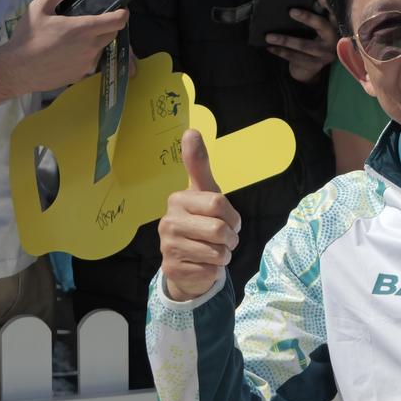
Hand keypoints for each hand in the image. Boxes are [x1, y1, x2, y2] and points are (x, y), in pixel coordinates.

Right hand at [0, 0, 127, 94]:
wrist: (16, 70)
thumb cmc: (27, 37)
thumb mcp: (39, 7)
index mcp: (83, 29)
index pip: (117, 21)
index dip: (122, 14)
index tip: (120, 9)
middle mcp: (90, 47)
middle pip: (111, 34)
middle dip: (108, 26)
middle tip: (93, 20)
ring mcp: (87, 64)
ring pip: (100, 48)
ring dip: (95, 41)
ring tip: (75, 37)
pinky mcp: (80, 75)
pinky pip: (90, 62)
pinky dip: (85, 55)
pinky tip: (67, 52)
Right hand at [159, 130, 241, 301]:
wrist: (189, 262)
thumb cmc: (201, 222)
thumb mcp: (205, 192)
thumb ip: (199, 164)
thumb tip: (191, 130)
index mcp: (178, 200)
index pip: (219, 203)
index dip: (233, 216)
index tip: (229, 221)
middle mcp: (168, 222)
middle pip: (219, 230)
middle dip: (231, 238)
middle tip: (223, 240)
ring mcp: (168, 247)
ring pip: (218, 252)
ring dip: (224, 255)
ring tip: (212, 251)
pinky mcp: (173, 269)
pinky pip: (211, 270)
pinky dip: (215, 270)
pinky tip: (203, 264)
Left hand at [266, 0, 338, 81]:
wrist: (310, 69)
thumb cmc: (312, 43)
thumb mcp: (316, 30)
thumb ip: (316, 15)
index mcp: (334, 28)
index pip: (334, 14)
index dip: (328, 6)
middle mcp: (334, 41)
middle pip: (322, 26)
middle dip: (307, 18)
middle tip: (291, 11)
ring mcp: (325, 55)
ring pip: (304, 46)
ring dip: (285, 40)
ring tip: (269, 36)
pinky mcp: (315, 65)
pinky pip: (296, 58)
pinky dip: (282, 52)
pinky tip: (270, 48)